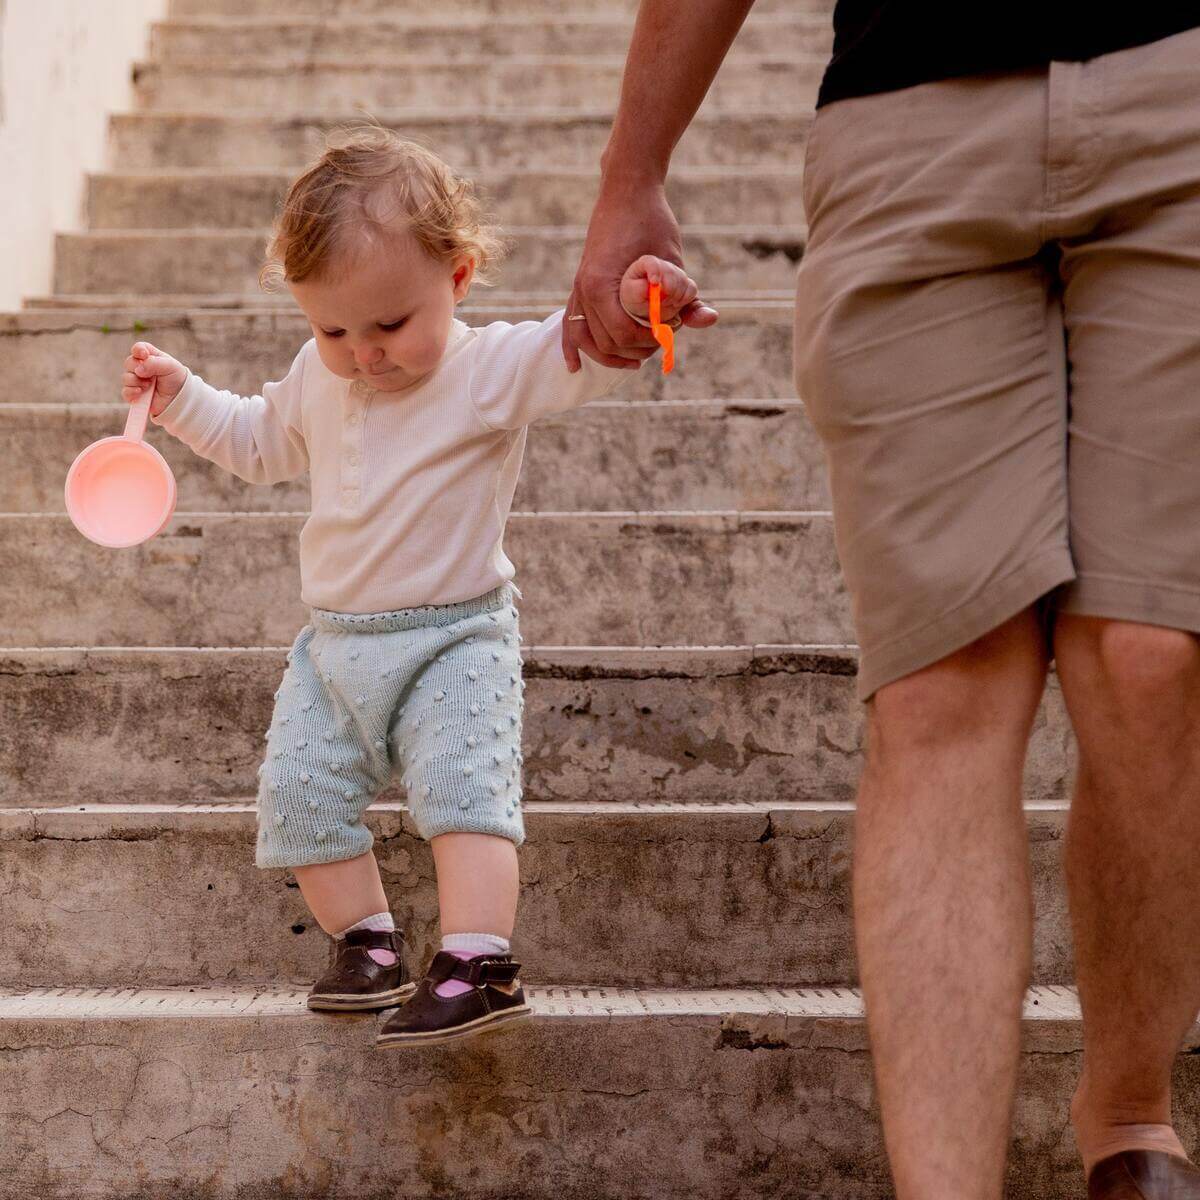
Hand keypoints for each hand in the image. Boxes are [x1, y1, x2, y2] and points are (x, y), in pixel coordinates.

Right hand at [121, 342, 188, 414]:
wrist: (180, 399)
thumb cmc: (176, 379)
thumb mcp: (170, 366)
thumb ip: (154, 363)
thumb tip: (138, 370)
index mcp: (150, 356)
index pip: (138, 348)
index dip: (138, 350)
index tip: (144, 355)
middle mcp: (141, 367)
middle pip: (129, 363)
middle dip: (137, 368)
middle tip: (150, 375)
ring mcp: (137, 381)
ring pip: (126, 378)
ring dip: (136, 381)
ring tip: (149, 386)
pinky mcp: (135, 394)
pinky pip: (125, 392)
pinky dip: (131, 392)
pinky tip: (140, 392)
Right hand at [562, 176, 718, 372]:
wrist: (627, 192)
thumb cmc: (652, 222)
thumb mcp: (673, 261)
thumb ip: (688, 296)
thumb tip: (709, 319)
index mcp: (602, 284)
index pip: (623, 333)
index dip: (650, 339)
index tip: (671, 328)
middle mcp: (584, 290)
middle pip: (607, 342)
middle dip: (636, 349)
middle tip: (662, 339)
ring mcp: (579, 290)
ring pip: (587, 341)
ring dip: (611, 356)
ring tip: (635, 361)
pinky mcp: (580, 289)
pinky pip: (569, 325)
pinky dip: (571, 348)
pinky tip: (573, 368)